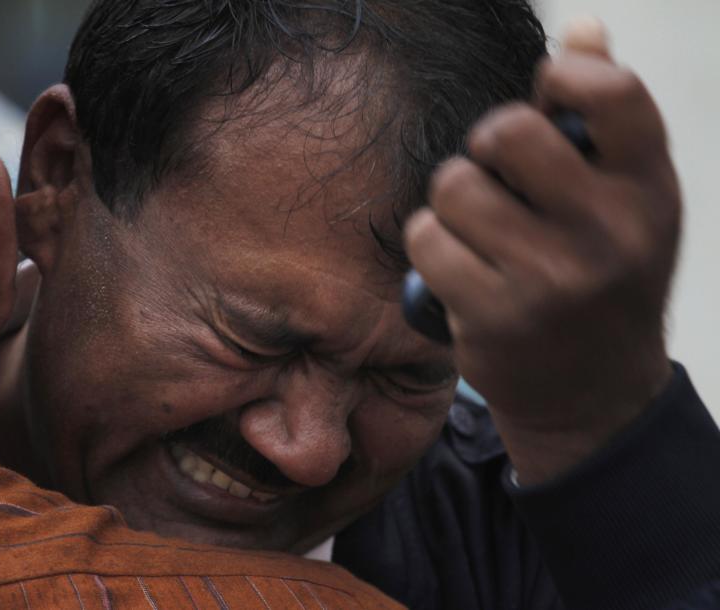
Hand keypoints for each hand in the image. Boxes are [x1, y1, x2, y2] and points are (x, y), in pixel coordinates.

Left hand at [404, 20, 680, 483]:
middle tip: (495, 175)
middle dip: (485, 146)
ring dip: (451, 201)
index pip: (611, 93)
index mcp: (648, 190)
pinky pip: (426, 239)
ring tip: (477, 228)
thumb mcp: (625, 200)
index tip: (546, 94)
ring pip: (454, 186)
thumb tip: (582, 24)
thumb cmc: (604, 279)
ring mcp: (550, 278)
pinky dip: (430, 245)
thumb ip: (601, 116)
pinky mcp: (493, 315)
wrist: (593, 395)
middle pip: (506, 132)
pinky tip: (457, 266)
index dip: (563, 73)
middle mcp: (607, 232)